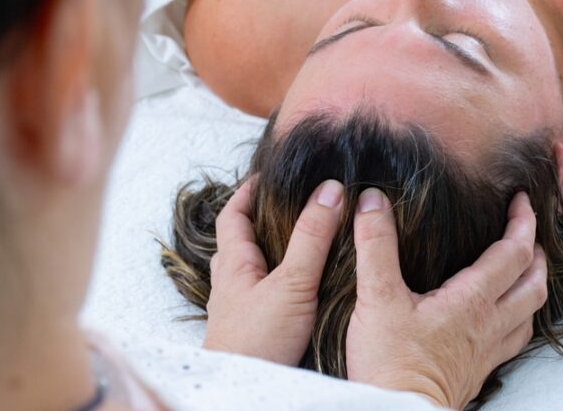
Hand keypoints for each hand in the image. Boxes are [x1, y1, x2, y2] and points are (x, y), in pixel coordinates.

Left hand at [203, 177, 344, 364]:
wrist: (243, 395)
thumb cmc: (258, 341)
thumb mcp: (292, 283)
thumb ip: (312, 238)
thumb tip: (331, 189)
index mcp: (234, 265)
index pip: (234, 214)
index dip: (250, 191)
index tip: (272, 174)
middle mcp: (231, 285)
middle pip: (241, 241)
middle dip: (264, 220)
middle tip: (294, 204)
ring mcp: (240, 310)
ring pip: (253, 270)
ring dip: (272, 253)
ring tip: (303, 242)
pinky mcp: (254, 331)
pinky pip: (264, 295)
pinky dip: (280, 282)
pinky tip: (302, 288)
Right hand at [346, 190, 546, 409]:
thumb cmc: (389, 363)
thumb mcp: (376, 298)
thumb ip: (376, 247)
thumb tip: (372, 201)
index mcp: (472, 300)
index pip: (514, 252)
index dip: (523, 222)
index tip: (521, 199)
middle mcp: (490, 324)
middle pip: (533, 283)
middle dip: (535, 252)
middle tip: (526, 231)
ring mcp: (488, 350)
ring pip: (530, 312)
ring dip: (532, 284)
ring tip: (523, 268)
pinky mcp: (479, 370)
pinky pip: (514, 338)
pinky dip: (519, 317)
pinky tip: (502, 316)